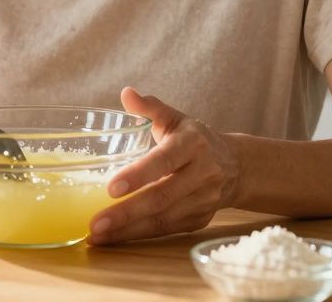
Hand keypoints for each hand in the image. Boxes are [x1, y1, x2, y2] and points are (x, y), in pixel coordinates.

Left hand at [88, 87, 238, 244]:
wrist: (236, 166)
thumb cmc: (195, 139)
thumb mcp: (176, 118)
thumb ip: (151, 107)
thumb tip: (127, 93)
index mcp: (193, 144)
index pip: (164, 161)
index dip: (138, 175)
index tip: (111, 188)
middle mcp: (202, 174)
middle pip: (162, 197)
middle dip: (126, 213)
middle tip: (95, 223)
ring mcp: (203, 200)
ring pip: (163, 220)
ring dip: (128, 230)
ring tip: (96, 236)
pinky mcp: (199, 220)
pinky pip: (166, 230)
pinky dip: (138, 235)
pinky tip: (114, 238)